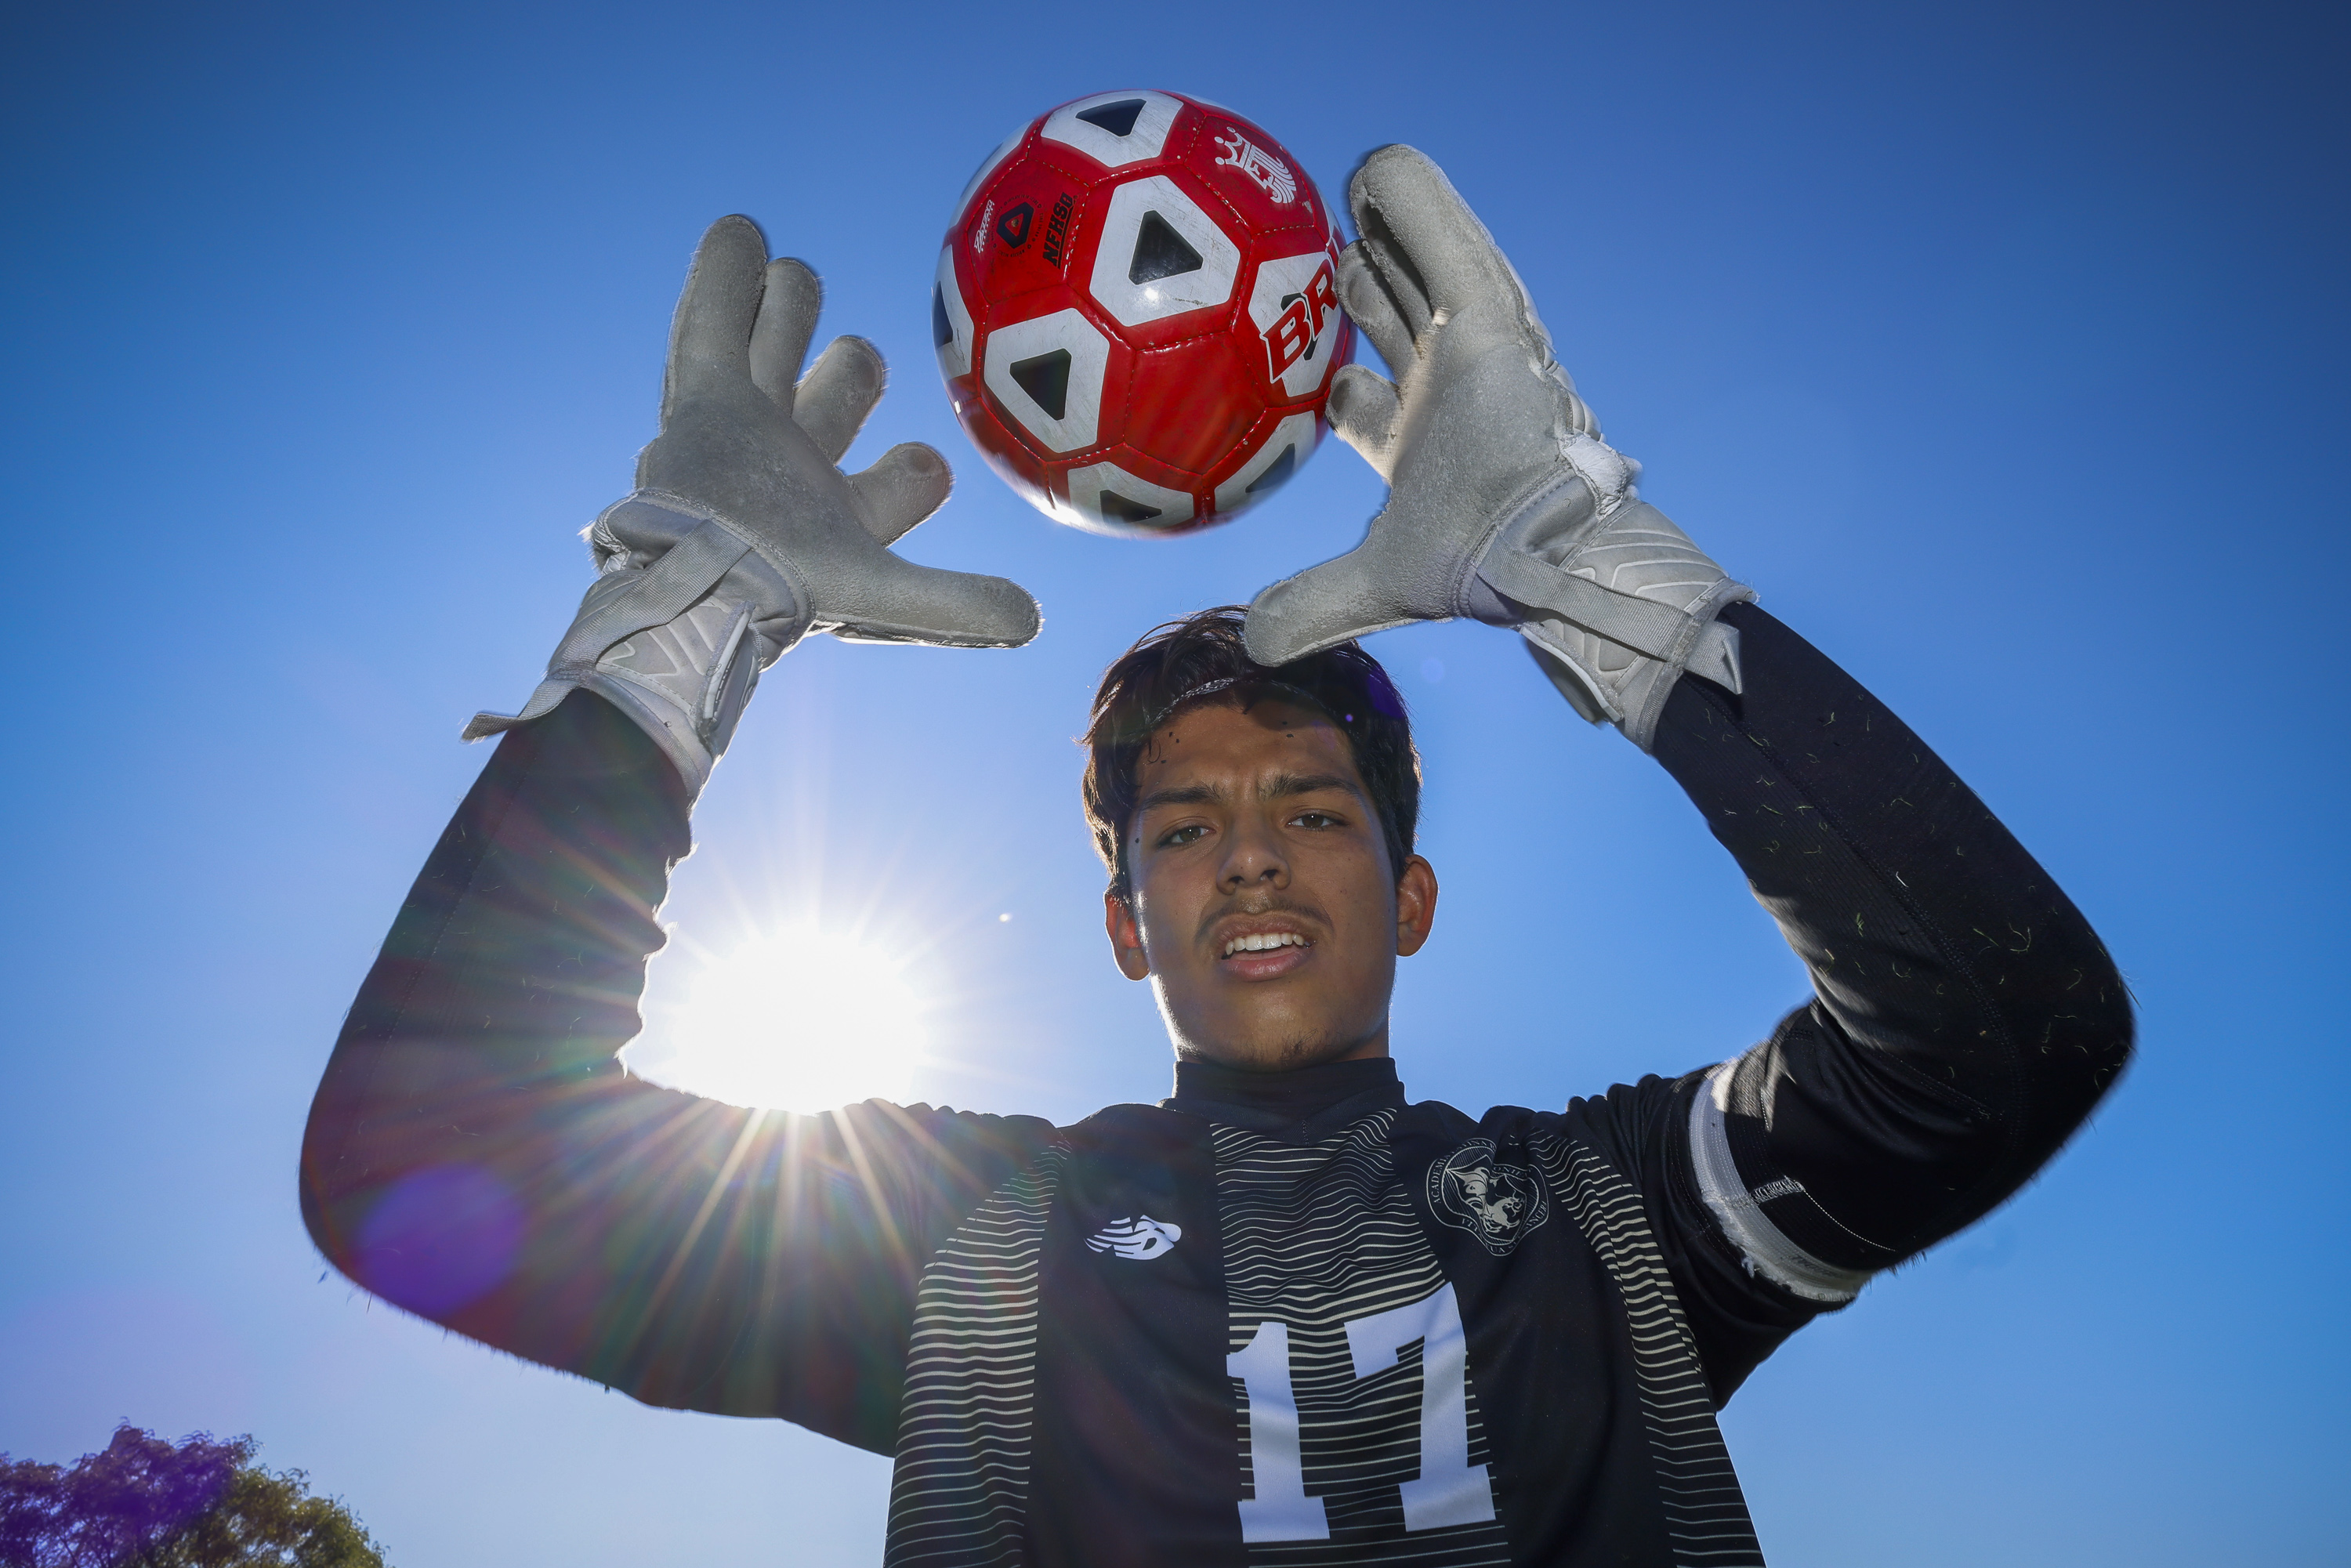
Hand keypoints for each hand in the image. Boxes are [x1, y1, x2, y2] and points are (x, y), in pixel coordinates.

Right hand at [628, 215, 1039, 648]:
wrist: (694, 574)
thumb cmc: (785, 590)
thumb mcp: (882, 599)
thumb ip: (956, 605)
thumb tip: (1036, 622)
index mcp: (847, 520)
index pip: (900, 485)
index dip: (918, 473)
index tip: (923, 464)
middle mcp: (796, 472)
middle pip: (834, 400)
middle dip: (851, 372)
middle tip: (854, 355)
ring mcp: (746, 432)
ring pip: (774, 351)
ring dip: (787, 312)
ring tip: (791, 274)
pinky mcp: (698, 399)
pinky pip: (712, 326)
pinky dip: (724, 279)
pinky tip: (738, 228)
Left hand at [1242, 147, 1747, 750]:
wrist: (1541, 554)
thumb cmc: (1478, 567)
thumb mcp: (1375, 584)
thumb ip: (1315, 605)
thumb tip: (1252, 643)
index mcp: (1416, 444)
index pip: (1361, 399)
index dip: (1328, 377)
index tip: (1292, 362)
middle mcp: (1442, 392)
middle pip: (1392, 322)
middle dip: (1358, 289)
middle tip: (1311, 254)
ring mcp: (1469, 352)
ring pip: (1419, 276)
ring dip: (1386, 233)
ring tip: (1349, 190)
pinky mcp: (1492, 325)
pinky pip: (1451, 252)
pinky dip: (1419, 210)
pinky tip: (1382, 168)